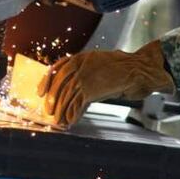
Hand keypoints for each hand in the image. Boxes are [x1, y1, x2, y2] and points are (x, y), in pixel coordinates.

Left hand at [37, 40, 174, 125]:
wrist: (138, 69)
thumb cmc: (123, 68)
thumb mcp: (100, 63)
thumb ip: (86, 71)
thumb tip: (73, 85)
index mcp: (81, 57)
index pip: (56, 68)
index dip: (46, 82)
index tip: (40, 93)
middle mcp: (80, 66)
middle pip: (58, 84)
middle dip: (52, 100)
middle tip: (48, 112)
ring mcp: (85, 77)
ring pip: (66, 96)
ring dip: (60, 110)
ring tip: (59, 120)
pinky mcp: (91, 90)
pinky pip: (77, 105)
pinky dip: (73, 114)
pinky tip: (71, 121)